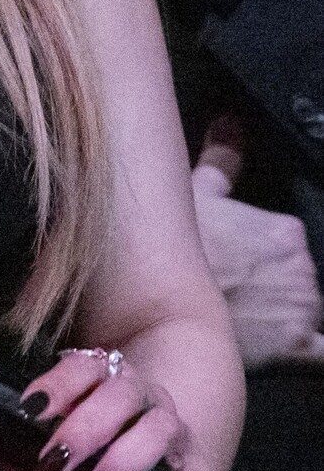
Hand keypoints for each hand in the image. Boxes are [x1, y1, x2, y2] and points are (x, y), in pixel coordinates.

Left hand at [0, 349, 208, 470]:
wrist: (156, 439)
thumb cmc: (80, 442)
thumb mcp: (32, 442)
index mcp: (99, 376)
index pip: (83, 364)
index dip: (57, 385)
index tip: (29, 412)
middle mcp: (138, 394)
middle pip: (120, 393)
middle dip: (87, 426)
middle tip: (54, 461)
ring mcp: (169, 431)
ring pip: (158, 430)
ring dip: (125, 461)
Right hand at [193, 117, 323, 367]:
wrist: (161, 306)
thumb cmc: (179, 250)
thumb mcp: (197, 192)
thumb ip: (223, 158)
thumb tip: (231, 122)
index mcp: (286, 230)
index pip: (292, 243)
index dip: (267, 255)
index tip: (245, 263)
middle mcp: (304, 266)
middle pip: (303, 279)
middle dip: (279, 287)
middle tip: (243, 293)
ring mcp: (306, 308)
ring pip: (313, 313)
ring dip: (291, 318)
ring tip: (254, 322)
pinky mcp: (301, 348)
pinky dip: (316, 348)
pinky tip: (304, 347)